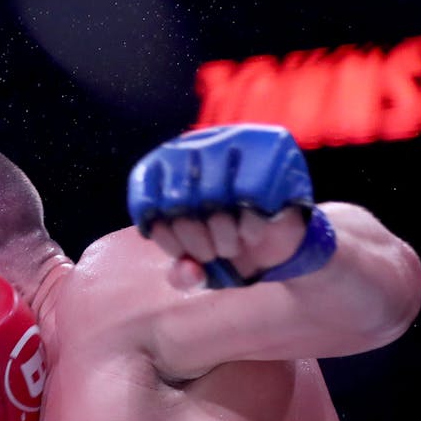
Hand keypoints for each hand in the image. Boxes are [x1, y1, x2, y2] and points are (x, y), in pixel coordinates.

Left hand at [127, 124, 333, 286]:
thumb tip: (190, 270)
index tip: (184, 252)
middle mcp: (194, 147)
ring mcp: (233, 145)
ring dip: (223, 239)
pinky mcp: (270, 154)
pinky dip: (250, 230)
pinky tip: (252, 236)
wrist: (274, 239)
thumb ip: (182, 275)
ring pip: (213, 199)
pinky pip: (251, 198)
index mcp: (163, 168)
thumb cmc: (225, 243)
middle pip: (177, 201)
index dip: (164, 236)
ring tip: (231, 246)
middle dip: (195, 243)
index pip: (145, 202)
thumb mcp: (196, 265)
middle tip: (212, 254)